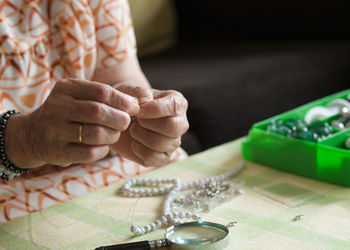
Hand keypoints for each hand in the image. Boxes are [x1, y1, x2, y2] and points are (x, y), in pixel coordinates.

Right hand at [6, 79, 138, 167]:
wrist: (33, 134)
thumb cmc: (67, 112)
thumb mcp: (79, 96)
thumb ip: (105, 96)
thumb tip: (139, 102)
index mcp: (66, 88)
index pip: (102, 91)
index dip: (123, 101)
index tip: (135, 108)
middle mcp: (57, 107)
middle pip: (99, 112)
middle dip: (120, 119)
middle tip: (126, 123)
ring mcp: (55, 131)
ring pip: (96, 134)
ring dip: (113, 135)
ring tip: (115, 134)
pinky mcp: (57, 152)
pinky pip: (89, 153)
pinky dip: (103, 150)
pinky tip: (103, 146)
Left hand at [110, 83, 188, 166]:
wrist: (121, 119)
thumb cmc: (130, 103)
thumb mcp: (132, 91)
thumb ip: (139, 92)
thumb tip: (146, 101)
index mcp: (178, 103)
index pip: (174, 107)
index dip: (154, 109)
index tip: (139, 109)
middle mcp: (180, 124)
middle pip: (173, 128)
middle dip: (148, 124)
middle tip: (136, 120)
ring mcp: (173, 142)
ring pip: (161, 144)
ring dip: (140, 135)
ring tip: (133, 129)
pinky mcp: (162, 157)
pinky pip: (153, 157)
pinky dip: (138, 149)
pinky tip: (134, 142)